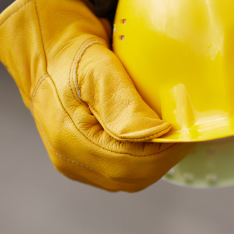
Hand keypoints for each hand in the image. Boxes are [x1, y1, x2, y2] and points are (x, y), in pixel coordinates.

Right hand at [0, 0, 192, 191]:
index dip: (164, 152)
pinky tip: (152, 140)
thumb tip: (157, 134)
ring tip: (172, 136)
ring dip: (154, 162)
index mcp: (70, 139)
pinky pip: (119, 173)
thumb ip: (124, 104)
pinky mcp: (81, 163)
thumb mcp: (99, 69)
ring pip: (127, 179)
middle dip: (163, 158)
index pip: (130, 164)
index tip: (186, 132)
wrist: (47, 55)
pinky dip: (141, 161)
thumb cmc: (73, 54)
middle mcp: (69, 159)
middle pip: (131, 177)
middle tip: (185, 134)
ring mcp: (73, 164)